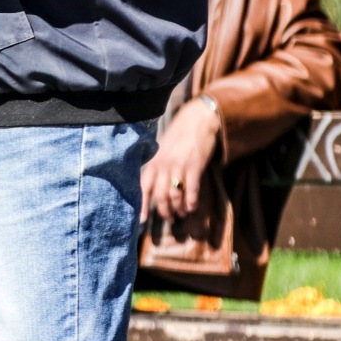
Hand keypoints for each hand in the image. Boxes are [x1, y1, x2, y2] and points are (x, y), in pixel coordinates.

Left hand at [140, 99, 220, 222]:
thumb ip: (157, 167)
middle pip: (160, 196)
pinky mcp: (195, 166)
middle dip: (164, 211)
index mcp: (153, 163)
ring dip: (178, 208)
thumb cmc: (179, 135)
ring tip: (182, 214)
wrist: (198, 120)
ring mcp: (179, 167)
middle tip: (170, 219)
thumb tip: (153, 185)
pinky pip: (191, 189)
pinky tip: (192, 207)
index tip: (142, 220)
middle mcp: (163, 167)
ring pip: (175, 195)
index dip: (142, 205)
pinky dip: (191, 201)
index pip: (143, 188)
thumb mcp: (161, 150)